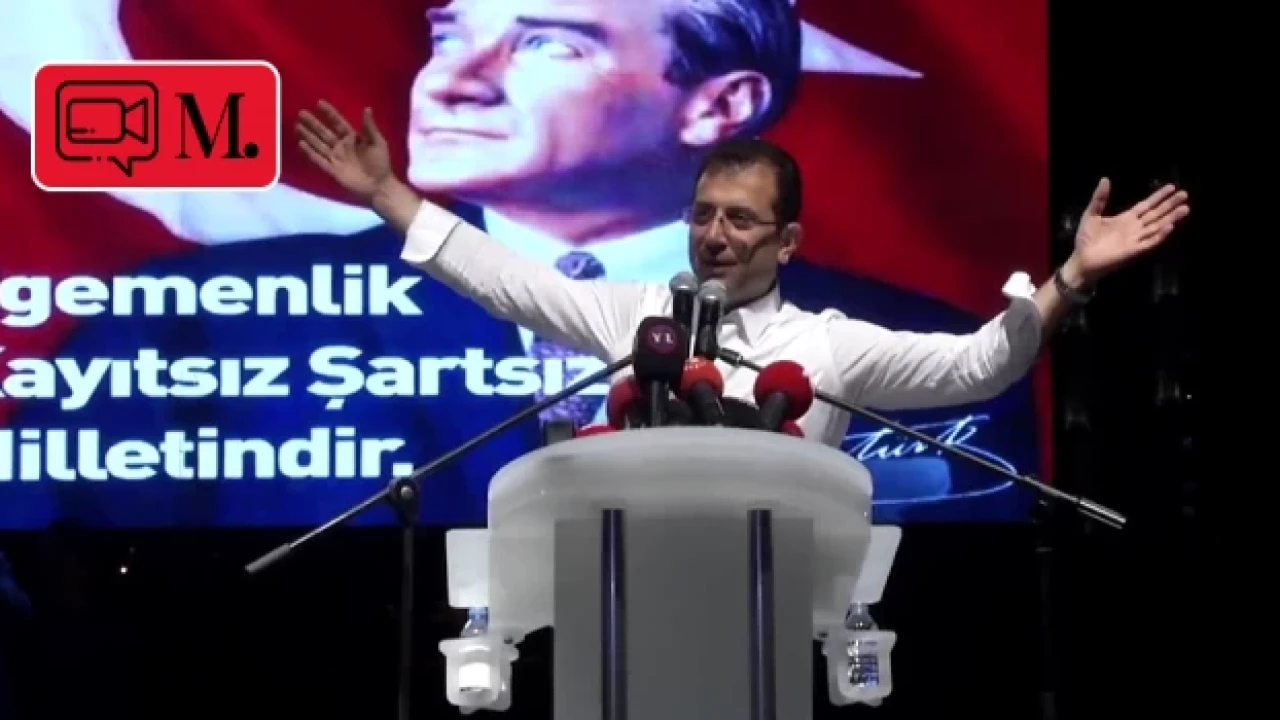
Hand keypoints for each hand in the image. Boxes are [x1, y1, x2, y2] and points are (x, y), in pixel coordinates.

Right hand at [296, 101, 392, 201]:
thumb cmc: (381, 164)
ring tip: (297, 126)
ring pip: (319, 144)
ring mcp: (336, 158)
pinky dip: (310, 153)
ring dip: (308, 135)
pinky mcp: (332, 170)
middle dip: (313, 123)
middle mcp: (341, 146)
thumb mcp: (378, 143)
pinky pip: (319, 160)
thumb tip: (367, 108)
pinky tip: (301, 144)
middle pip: (324, 132)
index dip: (329, 113)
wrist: (379, 186)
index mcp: (353, 138)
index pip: (338, 123)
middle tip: (301, 113)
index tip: (318, 103)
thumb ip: (370, 127)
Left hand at [1065, 178, 1189, 284]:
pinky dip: (1160, 235)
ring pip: (1157, 226)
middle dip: (1170, 205)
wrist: (1082, 260)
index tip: (1172, 187)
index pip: (1146, 205)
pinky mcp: (1133, 251)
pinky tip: (1170, 226)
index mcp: (1126, 218)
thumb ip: (1099, 199)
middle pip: (1156, 214)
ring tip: (1185, 208)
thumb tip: (1105, 179)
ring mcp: (1135, 239)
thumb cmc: (1086, 239)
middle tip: (1185, 194)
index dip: (1158, 196)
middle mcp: (1134, 227)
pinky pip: (1150, 242)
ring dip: (1171, 218)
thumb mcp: (1091, 214)